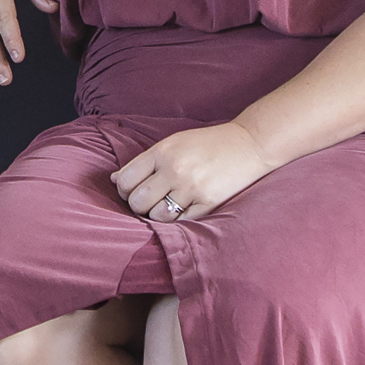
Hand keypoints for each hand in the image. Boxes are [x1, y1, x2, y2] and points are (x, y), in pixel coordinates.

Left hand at [111, 122, 277, 223]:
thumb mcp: (173, 143)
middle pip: (137, 201)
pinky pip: (181, 222)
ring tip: (166, 206)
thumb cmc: (207, 144)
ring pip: (157, 216)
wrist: (249, 144)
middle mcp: (174, 169)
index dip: (124, 190)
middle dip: (138, 205)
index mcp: (162, 152)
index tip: (133, 191)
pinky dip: (177, 220)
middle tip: (148, 202)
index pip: (125, 180)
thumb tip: (115, 180)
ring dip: (157, 215)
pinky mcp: (209, 203)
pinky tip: (182, 211)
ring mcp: (192, 188)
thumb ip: (145, 161)